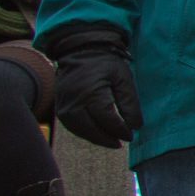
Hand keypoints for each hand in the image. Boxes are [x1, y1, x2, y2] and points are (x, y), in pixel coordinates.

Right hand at [45, 25, 141, 146]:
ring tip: (112, 141)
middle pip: (90, 128)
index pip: (106, 118)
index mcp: (91, 92)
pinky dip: (85, 132)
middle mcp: (74, 100)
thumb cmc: (106, 64)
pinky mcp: (59, 107)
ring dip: (96, 138)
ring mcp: (63, 104)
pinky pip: (72, 125)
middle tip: (121, 143)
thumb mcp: (124, 79)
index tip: (130, 136)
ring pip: (79, 129)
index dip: (119, 130)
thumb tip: (135, 126)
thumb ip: (130, 103)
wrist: (81, 52)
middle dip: (106, 139)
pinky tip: (98, 134)